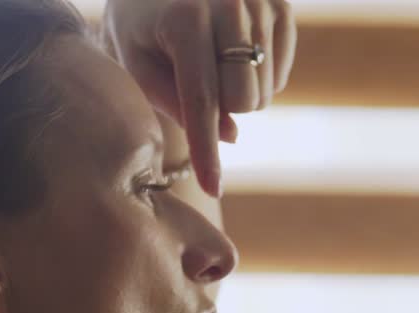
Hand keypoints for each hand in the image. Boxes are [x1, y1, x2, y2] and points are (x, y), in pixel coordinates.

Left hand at [100, 0, 297, 196]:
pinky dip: (258, 79)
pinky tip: (233, 57)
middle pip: (244, 101)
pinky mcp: (282, 3)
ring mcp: (261, 0)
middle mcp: (230, 1)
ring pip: (265, 92)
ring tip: (211, 65)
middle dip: (221, 109)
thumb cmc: (139, 22)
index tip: (211, 189)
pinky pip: (280, 75)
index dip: (205, 151)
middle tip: (194, 84)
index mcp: (186, 17)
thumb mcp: (137, 60)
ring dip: (238, 94)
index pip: (202, 101)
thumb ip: (174, 102)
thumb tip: (232, 136)